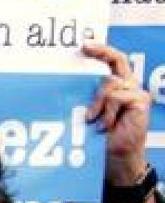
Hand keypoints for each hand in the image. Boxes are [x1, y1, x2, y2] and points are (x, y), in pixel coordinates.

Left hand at [85, 44, 153, 183]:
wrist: (115, 157)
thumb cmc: (100, 137)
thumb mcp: (88, 113)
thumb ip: (85, 98)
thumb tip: (62, 84)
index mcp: (116, 86)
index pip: (112, 61)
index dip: (101, 50)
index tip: (84, 45)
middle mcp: (127, 85)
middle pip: (115, 64)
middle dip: (100, 59)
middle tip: (86, 59)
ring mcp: (135, 92)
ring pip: (110, 84)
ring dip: (97, 104)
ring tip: (92, 121)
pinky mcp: (140, 101)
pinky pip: (118, 97)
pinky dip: (107, 112)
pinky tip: (104, 126)